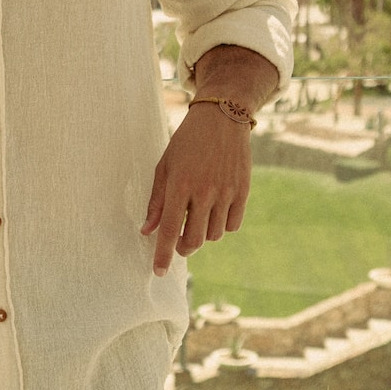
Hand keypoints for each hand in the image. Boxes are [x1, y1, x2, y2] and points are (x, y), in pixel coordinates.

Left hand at [140, 104, 251, 274]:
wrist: (221, 118)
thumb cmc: (187, 142)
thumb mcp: (165, 166)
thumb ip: (157, 201)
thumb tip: (147, 231)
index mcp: (180, 185)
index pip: (170, 229)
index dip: (163, 254)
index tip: (158, 271)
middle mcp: (204, 191)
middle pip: (195, 239)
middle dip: (184, 247)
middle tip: (180, 241)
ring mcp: (226, 192)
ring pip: (214, 235)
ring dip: (204, 234)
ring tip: (198, 217)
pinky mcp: (243, 191)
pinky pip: (233, 224)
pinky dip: (222, 225)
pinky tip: (215, 212)